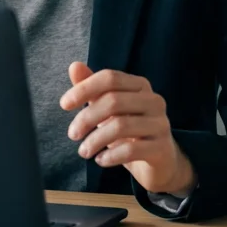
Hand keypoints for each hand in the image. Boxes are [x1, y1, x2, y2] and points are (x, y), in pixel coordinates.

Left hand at [60, 62, 195, 195]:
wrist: (159, 161)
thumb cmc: (129, 130)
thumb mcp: (108, 109)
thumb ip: (92, 88)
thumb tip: (74, 66)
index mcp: (140, 85)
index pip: (109, 78)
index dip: (84, 89)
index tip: (64, 104)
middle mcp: (154, 100)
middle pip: (113, 101)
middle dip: (86, 118)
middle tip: (72, 134)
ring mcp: (160, 124)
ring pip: (120, 126)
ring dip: (95, 140)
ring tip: (84, 151)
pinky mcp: (162, 148)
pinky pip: (131, 149)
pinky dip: (110, 156)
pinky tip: (100, 160)